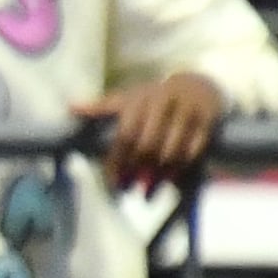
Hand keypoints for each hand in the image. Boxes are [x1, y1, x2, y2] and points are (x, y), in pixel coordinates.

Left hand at [86, 70, 224, 190]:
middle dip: (138, 170)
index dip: (118, 161)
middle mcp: (163, 102)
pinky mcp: (207, 118)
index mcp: (139, 99)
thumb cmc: (155, 97)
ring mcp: (187, 109)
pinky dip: (182, 166)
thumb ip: (103, 107)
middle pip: (147, 144)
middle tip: (131, 190)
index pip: (125, 135)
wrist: (197, 84)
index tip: (114, 183)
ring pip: (171, 148)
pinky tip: (172, 180)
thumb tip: (70, 108)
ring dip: (160, 174)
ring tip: (149, 192)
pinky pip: (194, 147)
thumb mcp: (130, 98)